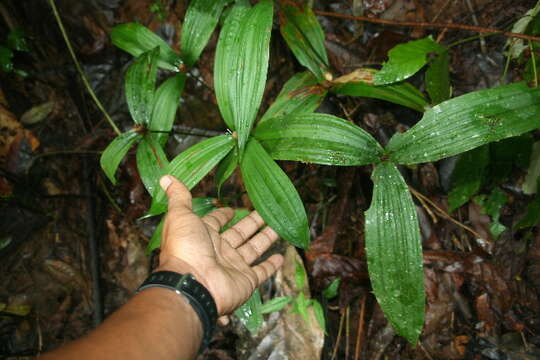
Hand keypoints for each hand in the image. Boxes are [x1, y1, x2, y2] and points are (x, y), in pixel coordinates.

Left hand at [156, 175, 283, 320]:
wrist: (192, 284)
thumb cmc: (184, 248)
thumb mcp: (180, 216)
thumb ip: (179, 197)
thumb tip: (166, 177)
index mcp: (203, 235)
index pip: (215, 222)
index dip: (223, 215)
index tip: (233, 208)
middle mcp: (219, 250)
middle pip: (239, 233)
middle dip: (251, 222)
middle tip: (265, 212)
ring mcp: (233, 266)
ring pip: (253, 248)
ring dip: (265, 238)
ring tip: (278, 226)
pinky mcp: (246, 280)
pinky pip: (262, 271)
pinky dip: (271, 266)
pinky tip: (281, 257)